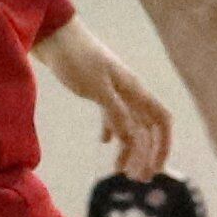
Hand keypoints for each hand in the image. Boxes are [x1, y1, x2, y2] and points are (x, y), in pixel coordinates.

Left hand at [78, 41, 171, 181]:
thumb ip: (115, 111)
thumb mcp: (95, 87)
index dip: (163, 145)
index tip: (157, 168)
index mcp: (135, 89)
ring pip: (129, 123)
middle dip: (145, 154)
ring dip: (128, 147)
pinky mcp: (97, 88)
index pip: (161, 121)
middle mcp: (130, 90)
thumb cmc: (75, 57)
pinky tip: (103, 142)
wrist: (52, 36)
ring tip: (119, 170)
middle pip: (147, 128)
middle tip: (137, 180)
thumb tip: (132, 138)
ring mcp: (114, 89)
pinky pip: (112, 114)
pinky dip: (111, 130)